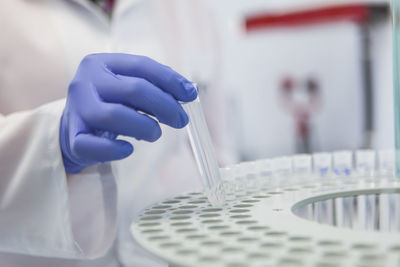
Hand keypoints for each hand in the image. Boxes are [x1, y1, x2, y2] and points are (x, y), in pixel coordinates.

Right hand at [59, 53, 196, 173]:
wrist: (73, 128)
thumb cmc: (109, 104)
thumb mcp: (128, 88)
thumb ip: (154, 86)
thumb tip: (189, 92)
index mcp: (101, 63)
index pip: (142, 66)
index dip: (170, 80)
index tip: (191, 95)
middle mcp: (85, 82)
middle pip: (134, 89)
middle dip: (165, 106)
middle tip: (181, 120)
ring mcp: (76, 109)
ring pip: (114, 115)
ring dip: (145, 126)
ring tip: (155, 133)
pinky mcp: (73, 137)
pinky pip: (95, 146)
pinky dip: (115, 150)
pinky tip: (128, 149)